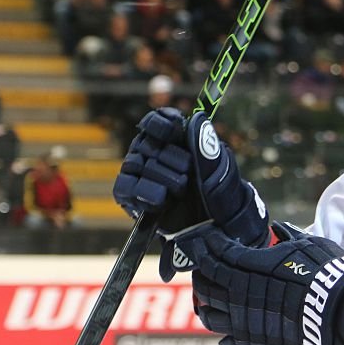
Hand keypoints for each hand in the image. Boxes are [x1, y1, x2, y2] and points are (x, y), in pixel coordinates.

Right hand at [112, 108, 269, 276]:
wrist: (216, 226)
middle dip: (168, 157)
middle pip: (146, 142)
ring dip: (160, 176)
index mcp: (174, 141)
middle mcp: (154, 154)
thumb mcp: (219, 168)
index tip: (174, 130)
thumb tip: (196, 117)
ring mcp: (142, 175)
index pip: (156, 121)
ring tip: (179, 190)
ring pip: (134, 163)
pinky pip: (124, 187)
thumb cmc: (219, 192)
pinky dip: (143, 192)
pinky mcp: (133, 198)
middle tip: (187, 172)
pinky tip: (161, 199)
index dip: (161, 123)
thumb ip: (206, 143)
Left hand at [170, 221, 343, 344]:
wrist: (338, 314)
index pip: (217, 252)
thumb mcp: (307, 244)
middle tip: (203, 264)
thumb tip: (278, 227)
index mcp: (249, 266)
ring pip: (209, 314)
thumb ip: (288, 236)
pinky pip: (227, 343)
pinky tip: (227, 332)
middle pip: (206, 282)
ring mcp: (242, 322)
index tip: (207, 238)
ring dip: (205, 304)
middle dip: (201, 271)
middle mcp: (238, 294)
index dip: (209, 244)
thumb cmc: (325, 274)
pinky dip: (224, 337)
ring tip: (208, 298)